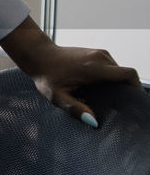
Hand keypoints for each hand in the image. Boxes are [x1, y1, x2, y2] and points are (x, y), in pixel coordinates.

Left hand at [0, 17, 140, 124]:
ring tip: (106, 98)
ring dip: (117, 84)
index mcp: (94, 67)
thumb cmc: (46, 75)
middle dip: (125, 90)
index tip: (133, 102)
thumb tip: (93, 121)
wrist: (38, 55)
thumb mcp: (56, 96)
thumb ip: (74, 108)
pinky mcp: (97, 53)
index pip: (128, 74)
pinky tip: (99, 89)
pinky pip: (112, 67)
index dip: (137, 88)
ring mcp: (100, 53)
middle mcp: (100, 57)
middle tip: (118, 106)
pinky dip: (110, 78)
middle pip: (126, 75)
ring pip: (119, 71)